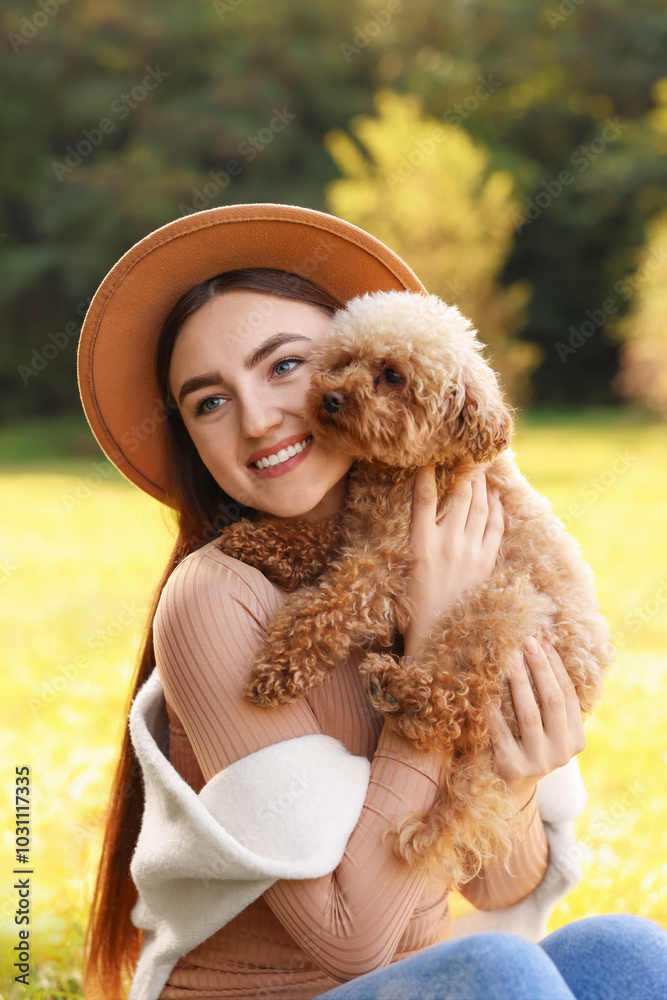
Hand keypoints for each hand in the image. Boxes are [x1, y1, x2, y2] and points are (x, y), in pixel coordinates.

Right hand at [402, 465, 503, 658]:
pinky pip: (495, 529)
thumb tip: (419, 512)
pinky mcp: (485, 564)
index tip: (428, 457)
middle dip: (463, 472)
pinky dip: (496, 509)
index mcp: (420, 545)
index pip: (423, 498)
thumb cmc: (412, 604)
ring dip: (481, 485)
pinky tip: (495, 497)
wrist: (435, 636)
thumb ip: (413, 539)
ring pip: (479, 508)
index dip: (426, 474)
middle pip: (458, 496)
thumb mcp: (403, 568)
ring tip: (480, 468)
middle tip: (465, 453)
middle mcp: (446, 545)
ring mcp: (469, 554)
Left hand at [486, 637, 586, 808]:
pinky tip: (486, 686)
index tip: (543, 641)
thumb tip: (542, 647)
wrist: (507, 789)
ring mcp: (538, 762)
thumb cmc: (527, 746)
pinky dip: (493, 706)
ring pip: (529, 713)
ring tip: (508, 655)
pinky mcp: (511, 766)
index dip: (556, 666)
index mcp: (576, 740)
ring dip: (518, 680)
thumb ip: (550, 701)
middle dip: (539, 667)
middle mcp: (561, 753)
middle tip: (526, 641)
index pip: (568, 695)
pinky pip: (500, 729)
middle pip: (552, 700)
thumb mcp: (547, 729)